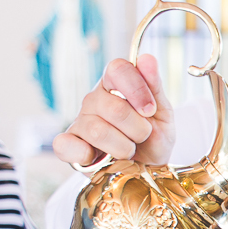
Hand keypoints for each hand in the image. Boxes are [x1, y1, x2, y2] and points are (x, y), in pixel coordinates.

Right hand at [53, 54, 174, 167]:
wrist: (148, 170)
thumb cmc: (153, 139)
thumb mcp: (162, 113)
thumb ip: (154, 87)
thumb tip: (147, 58)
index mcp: (116, 84)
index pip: (118, 69)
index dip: (137, 89)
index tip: (150, 110)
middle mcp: (94, 99)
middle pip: (114, 108)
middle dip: (138, 129)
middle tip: (142, 137)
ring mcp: (80, 121)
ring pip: (98, 131)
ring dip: (123, 147)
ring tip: (128, 151)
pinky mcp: (68, 144)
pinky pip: (64, 144)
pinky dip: (84, 154)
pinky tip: (99, 157)